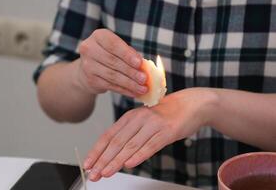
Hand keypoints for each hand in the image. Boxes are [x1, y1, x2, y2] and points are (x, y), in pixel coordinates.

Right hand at [76, 29, 147, 96]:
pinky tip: (134, 92)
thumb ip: (130, 53)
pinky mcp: (90, 80)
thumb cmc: (109, 54)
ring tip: (142, 88)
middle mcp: (89, 49)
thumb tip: (143, 66)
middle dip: (131, 71)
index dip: (127, 54)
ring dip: (129, 83)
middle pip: (113, 61)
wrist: (89, 68)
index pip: (113, 44)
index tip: (140, 63)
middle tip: (144, 78)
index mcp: (98, 36)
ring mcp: (88, 65)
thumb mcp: (118, 48)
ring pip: (112, 76)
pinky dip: (124, 90)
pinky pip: (110, 86)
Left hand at [83, 88, 217, 180]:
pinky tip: (129, 164)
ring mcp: (153, 124)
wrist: (190, 104)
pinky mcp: (167, 131)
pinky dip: (139, 155)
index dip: (97, 151)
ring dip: (116, 161)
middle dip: (103, 160)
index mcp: (130, 117)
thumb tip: (115, 155)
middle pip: (116, 142)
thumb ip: (130, 134)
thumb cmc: (166, 115)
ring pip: (131, 145)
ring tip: (105, 173)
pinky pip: (151, 145)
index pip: (108, 135)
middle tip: (93, 174)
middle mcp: (139, 119)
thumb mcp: (143, 121)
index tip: (88, 164)